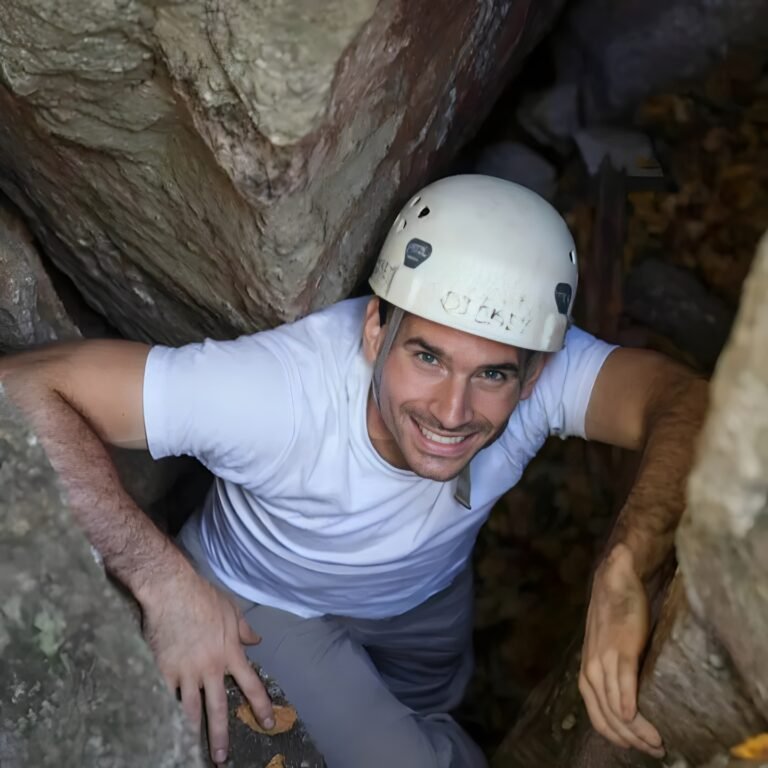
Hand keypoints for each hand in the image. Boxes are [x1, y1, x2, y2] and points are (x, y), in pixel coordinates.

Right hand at [140, 566, 273, 764]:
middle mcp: (211, 667)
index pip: (251, 684)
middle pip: (219, 707)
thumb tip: (256, 641)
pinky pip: (165, 698)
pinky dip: (164, 713)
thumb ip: (244, 630)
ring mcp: (186, 672)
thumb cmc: (203, 597)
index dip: (261, 705)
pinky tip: (162, 728)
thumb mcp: (231, 610)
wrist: (172, 591)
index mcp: (231, 653)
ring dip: (193, 732)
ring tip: (192, 752)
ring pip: (191, 709)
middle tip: (223, 758)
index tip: (268, 722)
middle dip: (222, 734)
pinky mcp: (163, 670)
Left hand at [578, 543, 663, 757]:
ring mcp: (605, 658)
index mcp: (588, 672)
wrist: (614, 582)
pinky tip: (635, 716)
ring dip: (636, 727)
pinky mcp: (621, 646)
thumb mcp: (606, 650)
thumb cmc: (614, 617)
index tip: (637, 749)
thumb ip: (612, 675)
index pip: (598, 716)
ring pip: (616, 703)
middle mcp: (592, 669)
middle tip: (654, 750)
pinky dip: (628, 699)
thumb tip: (627, 705)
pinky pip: (623, 679)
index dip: (616, 737)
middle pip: (608, 715)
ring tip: (655, 742)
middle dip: (630, 739)